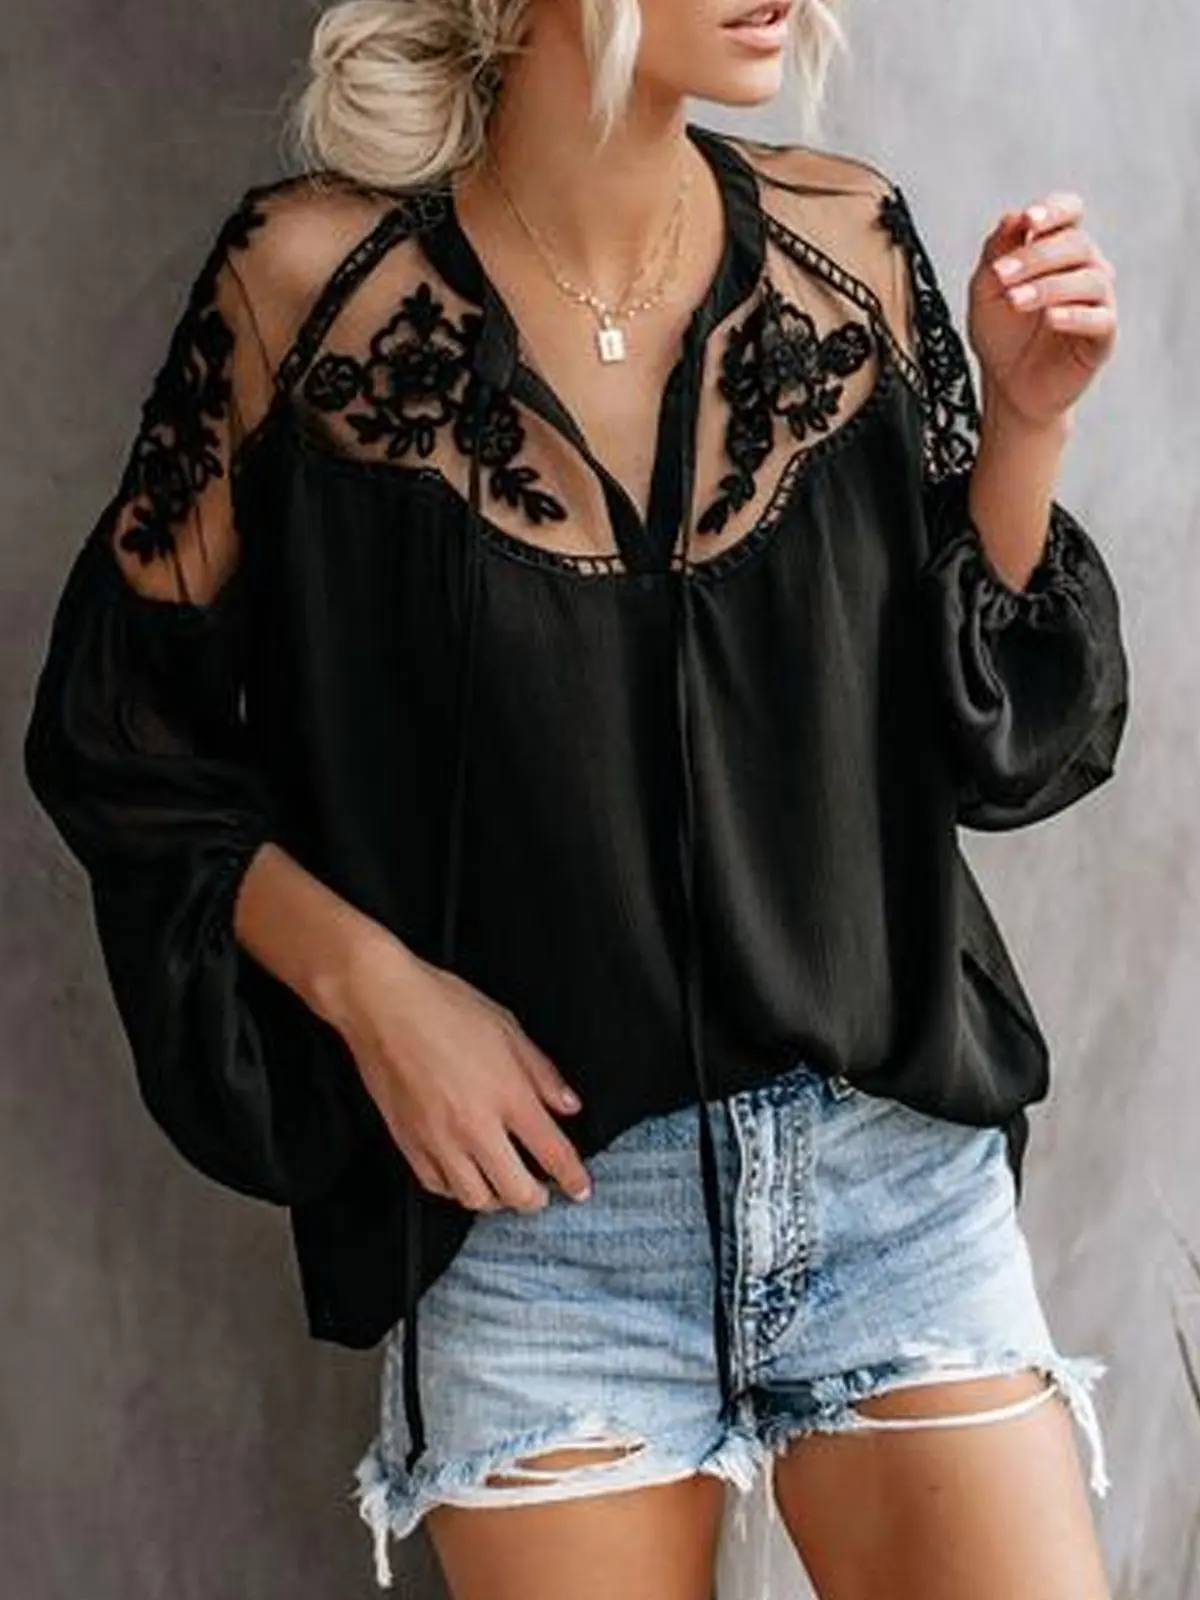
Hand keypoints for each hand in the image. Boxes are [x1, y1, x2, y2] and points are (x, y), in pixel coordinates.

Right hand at [327, 928, 591, 1212]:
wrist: (381, 1005)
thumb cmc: (442, 1007)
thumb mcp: (508, 1029)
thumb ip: (542, 1074)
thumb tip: (567, 1104)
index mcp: (507, 1095)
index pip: (552, 1153)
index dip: (574, 1179)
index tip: (580, 1188)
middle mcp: (475, 1125)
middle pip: (516, 1191)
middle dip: (537, 1199)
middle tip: (544, 1191)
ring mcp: (439, 1139)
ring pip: (476, 1198)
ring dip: (497, 1198)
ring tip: (504, 1184)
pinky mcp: (408, 1142)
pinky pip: (437, 1186)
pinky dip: (457, 1189)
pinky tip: (465, 1175)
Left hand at [967, 191, 1117, 431]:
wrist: (1006, 385)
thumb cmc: (999, 334)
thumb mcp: (986, 289)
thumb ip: (997, 251)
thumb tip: (1013, 216)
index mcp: (1058, 249)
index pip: (1070, 213)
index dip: (1055, 210)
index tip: (1029, 220)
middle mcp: (1084, 268)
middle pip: (1076, 244)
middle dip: (1035, 256)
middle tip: (1001, 274)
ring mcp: (1097, 301)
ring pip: (1090, 279)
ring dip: (1048, 286)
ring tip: (1015, 302)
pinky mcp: (1103, 336)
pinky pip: (1101, 319)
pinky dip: (1075, 316)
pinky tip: (1050, 318)